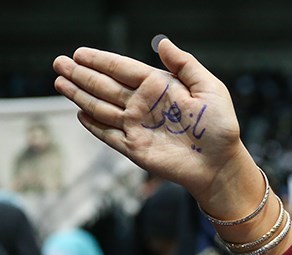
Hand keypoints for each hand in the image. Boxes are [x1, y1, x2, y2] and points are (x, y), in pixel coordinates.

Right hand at [52, 37, 256, 209]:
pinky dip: (94, 125)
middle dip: (81, 74)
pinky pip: (109, 135)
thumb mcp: (210, 89)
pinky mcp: (135, 148)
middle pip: (105, 85)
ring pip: (101, 107)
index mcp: (159, 87)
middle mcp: (144, 104)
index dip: (100, 60)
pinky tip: (80, 114)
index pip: (123, 68)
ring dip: (80, 95)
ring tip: (60, 82)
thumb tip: (162, 43)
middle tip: (59, 63)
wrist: (221, 164)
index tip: (80, 53)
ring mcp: (137, 126)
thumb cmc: (220, 127)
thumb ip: (185, 65)